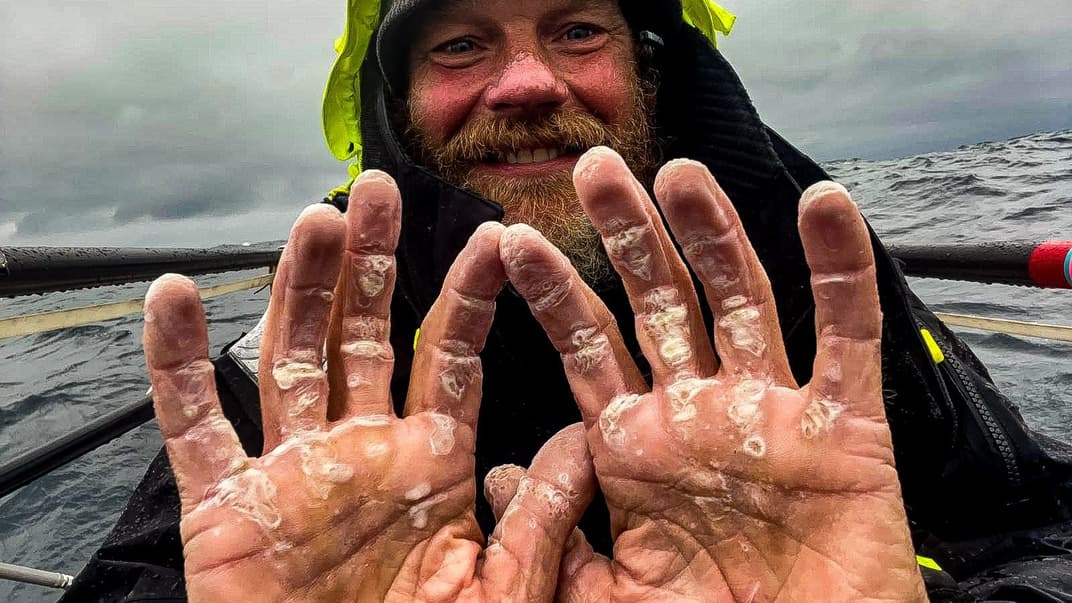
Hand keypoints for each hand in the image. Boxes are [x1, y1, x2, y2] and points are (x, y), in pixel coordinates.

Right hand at [143, 171, 594, 601]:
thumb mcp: (503, 588)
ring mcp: (290, 472)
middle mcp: (359, 451)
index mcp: (428, 463)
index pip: (448, 356)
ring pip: (288, 358)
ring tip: (312, 222)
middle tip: (378, 192)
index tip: (497, 239)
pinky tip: (173, 298)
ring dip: (294, 288)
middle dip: (368, 263)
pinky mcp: (223, 508)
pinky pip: (193, 426)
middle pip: (360, 334)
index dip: (468, 296)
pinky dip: (176, 365)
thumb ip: (540, 514)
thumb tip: (581, 438)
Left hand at [500, 148, 927, 601]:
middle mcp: (700, 414)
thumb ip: (555, 529)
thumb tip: (502, 467)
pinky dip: (840, 272)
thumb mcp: (604, 595)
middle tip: (592, 169)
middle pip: (657, 302)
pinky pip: (846, 339)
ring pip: (741, 300)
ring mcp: (772, 415)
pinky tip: (823, 206)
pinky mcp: (845, 431)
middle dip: (626, 235)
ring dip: (713, 233)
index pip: (587, 347)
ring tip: (678, 172)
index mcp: (638, 446)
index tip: (509, 238)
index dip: (553, 291)